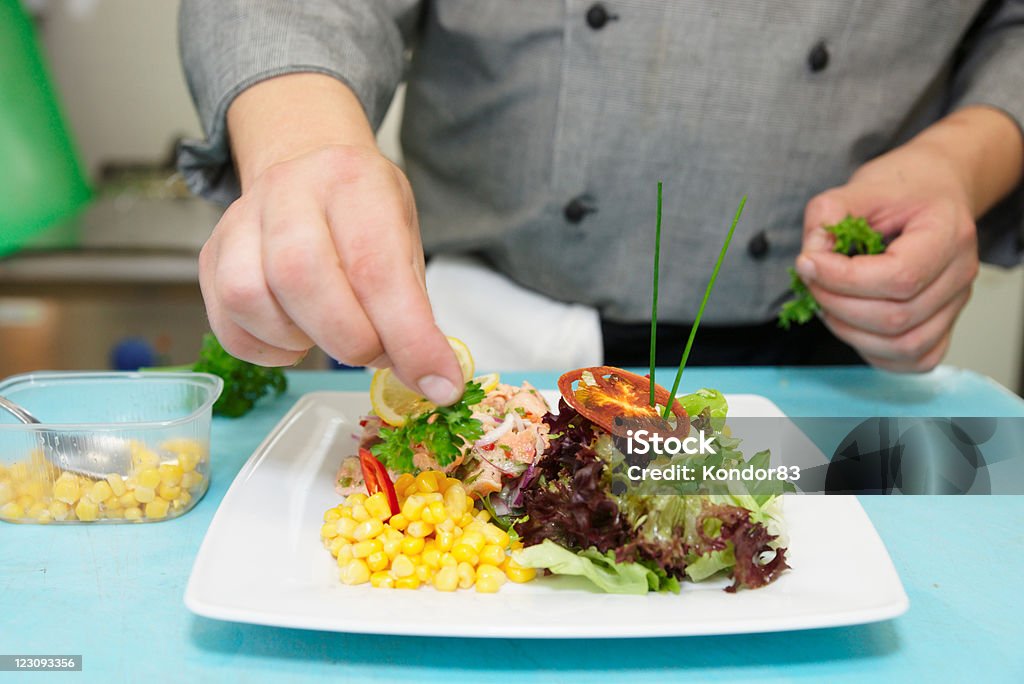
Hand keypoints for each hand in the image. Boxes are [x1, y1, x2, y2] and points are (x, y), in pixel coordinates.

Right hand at [200, 142, 464, 404]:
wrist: (306, 166)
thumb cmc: (363, 215)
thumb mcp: (405, 242)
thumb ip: (414, 308)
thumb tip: (433, 380)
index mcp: (353, 182)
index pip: (377, 267)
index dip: (408, 337)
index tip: (438, 383)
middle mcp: (288, 190)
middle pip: (301, 275)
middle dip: (349, 339)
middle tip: (376, 353)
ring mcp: (239, 221)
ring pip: (251, 297)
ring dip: (302, 341)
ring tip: (332, 334)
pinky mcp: (210, 255)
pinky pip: (227, 323)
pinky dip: (267, 350)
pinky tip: (297, 337)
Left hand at [798, 143, 978, 371]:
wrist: (933, 192)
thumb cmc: (902, 191)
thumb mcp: (858, 188)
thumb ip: (827, 218)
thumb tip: (810, 258)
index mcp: (948, 234)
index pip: (899, 277)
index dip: (842, 278)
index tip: (807, 262)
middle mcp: (960, 274)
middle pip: (896, 317)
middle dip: (837, 304)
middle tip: (810, 280)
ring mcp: (956, 305)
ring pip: (903, 346)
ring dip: (850, 331)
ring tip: (827, 301)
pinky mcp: (944, 326)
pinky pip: (913, 359)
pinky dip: (873, 350)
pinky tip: (850, 323)